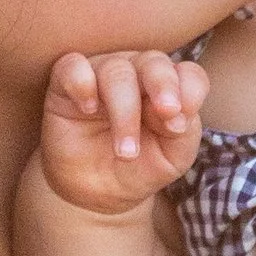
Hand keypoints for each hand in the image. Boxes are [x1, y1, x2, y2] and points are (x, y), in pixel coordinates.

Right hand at [36, 51, 208, 219]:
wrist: (95, 193)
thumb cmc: (139, 168)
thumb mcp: (172, 158)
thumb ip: (184, 131)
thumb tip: (177, 111)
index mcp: (168, 89)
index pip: (188, 74)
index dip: (189, 92)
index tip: (179, 126)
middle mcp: (137, 74)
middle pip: (154, 62)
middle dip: (163, 86)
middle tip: (166, 113)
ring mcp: (101, 75)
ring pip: (116, 70)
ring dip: (124, 109)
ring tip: (125, 151)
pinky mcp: (65, 84)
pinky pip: (73, 65)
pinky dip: (82, 83)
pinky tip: (88, 109)